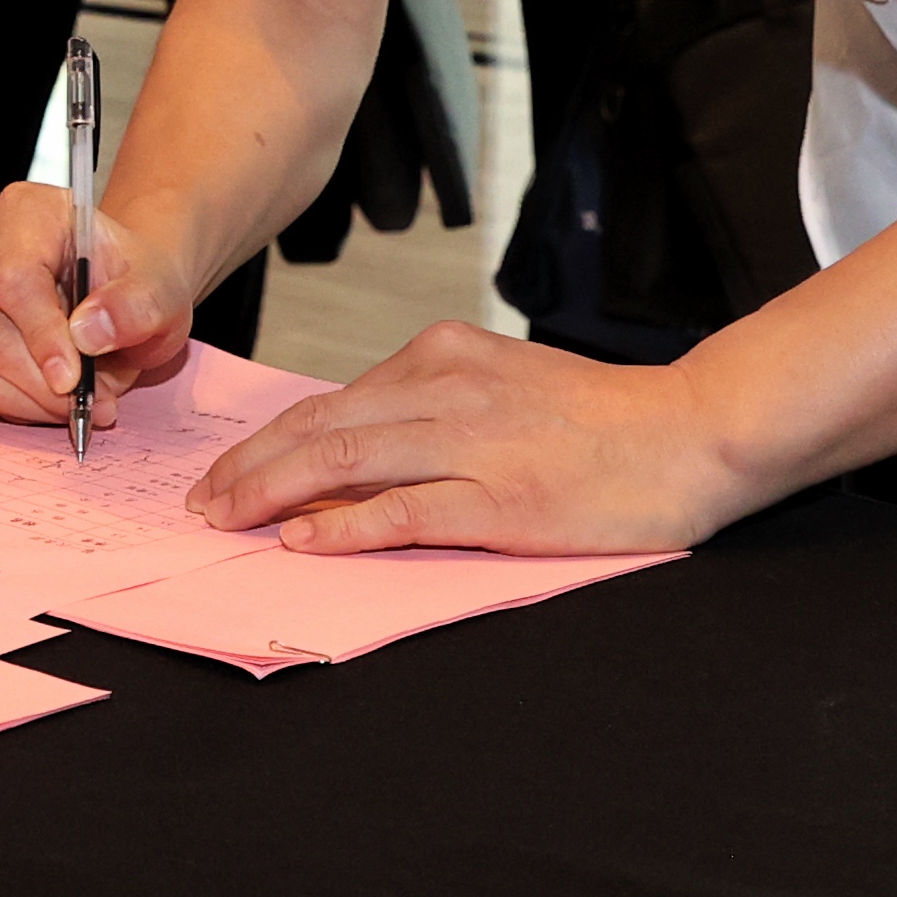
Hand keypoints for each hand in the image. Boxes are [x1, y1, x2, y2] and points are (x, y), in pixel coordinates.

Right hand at [0, 182, 196, 426]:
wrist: (117, 288)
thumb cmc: (133, 280)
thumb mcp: (159, 289)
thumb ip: (134, 306)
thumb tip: (86, 333)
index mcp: (28, 212)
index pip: (16, 278)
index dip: (40, 335)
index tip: (73, 380)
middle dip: (44, 384)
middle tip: (96, 405)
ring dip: (32, 401)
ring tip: (84, 402)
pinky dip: (15, 404)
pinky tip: (52, 399)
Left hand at [192, 317, 753, 554]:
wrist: (692, 432)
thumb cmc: (600, 420)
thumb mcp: (502, 387)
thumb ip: (429, 409)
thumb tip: (351, 448)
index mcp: (443, 357)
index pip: (331, 401)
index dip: (268, 441)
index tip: (226, 471)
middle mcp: (447, 388)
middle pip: (320, 428)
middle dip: (250, 468)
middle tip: (203, 502)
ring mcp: (472, 442)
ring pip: (344, 461)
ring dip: (272, 493)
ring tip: (227, 520)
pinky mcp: (501, 496)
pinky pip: (403, 510)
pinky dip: (344, 525)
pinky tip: (302, 539)